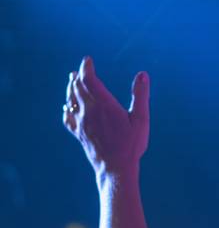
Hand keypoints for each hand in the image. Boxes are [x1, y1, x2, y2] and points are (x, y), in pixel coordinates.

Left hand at [63, 57, 149, 182]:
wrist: (115, 168)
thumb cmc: (131, 144)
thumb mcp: (141, 119)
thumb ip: (141, 95)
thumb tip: (143, 74)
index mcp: (104, 105)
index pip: (89, 79)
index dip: (86, 67)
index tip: (88, 60)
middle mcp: (88, 111)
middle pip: (77, 87)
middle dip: (78, 76)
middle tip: (81, 69)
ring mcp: (81, 123)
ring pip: (70, 100)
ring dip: (71, 88)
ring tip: (72, 81)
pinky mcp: (79, 134)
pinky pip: (67, 117)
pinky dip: (66, 108)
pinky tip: (67, 107)